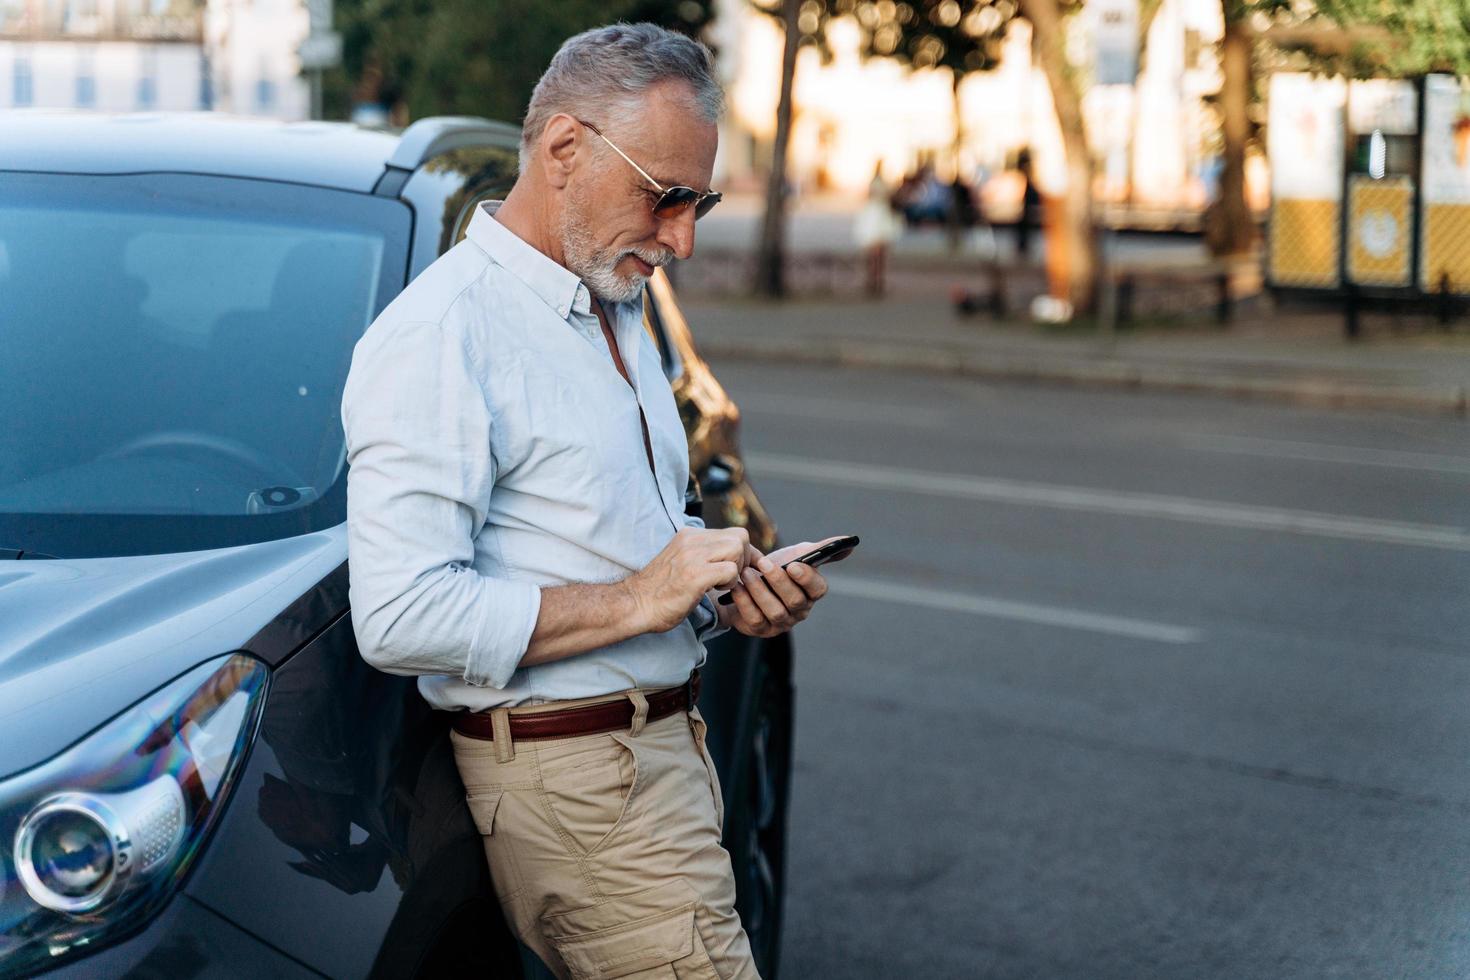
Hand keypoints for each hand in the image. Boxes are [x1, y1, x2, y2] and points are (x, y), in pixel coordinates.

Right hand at [628, 527, 749, 632]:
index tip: (737, 570)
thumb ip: (704, 553)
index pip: (733, 532)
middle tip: (730, 577)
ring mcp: (693, 555)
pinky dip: (729, 583)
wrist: (635, 605)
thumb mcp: (682, 560)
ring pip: (737, 548)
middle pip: (740, 536)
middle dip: (744, 559)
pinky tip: (714, 590)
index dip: (742, 553)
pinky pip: (730, 570)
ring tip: (720, 583)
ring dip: (736, 569)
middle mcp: (692, 539)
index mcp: (690, 535)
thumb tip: (733, 554)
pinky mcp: (695, 574)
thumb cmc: (660, 590)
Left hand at [719, 538, 833, 637]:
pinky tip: (737, 587)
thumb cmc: (776, 566)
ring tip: (746, 573)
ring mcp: (781, 623)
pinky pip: (754, 619)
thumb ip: (822, 548)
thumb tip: (850, 542)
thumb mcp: (797, 554)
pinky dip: (745, 602)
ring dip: (759, 591)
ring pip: (775, 612)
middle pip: (795, 601)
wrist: (745, 581)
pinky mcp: (760, 630)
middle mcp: (800, 610)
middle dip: (778, 582)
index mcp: (812, 592)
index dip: (807, 578)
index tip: (793, 565)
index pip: (818, 589)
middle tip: (763, 563)